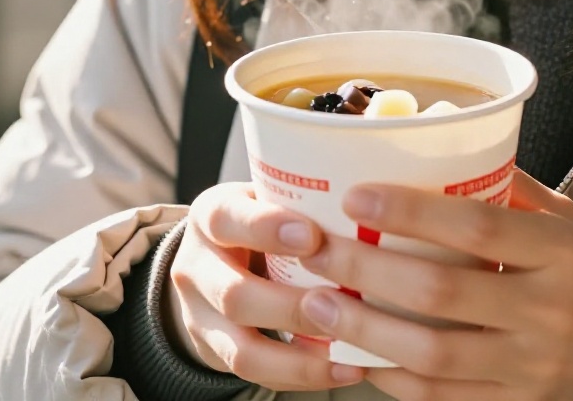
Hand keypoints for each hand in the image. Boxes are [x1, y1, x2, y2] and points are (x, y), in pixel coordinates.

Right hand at [165, 182, 365, 391]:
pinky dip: (302, 375)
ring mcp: (199, 316)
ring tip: (349, 356)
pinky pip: (256, 374)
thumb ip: (304, 201)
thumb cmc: (261, 220)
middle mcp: (196, 268)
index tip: (313, 236)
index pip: (226, 219)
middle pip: (233, 296)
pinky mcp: (215, 352)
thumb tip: (377, 205)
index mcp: (209, 217)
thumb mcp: (267, 197)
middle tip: (341, 306)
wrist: (214, 259)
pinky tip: (344, 369)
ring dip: (300, 358)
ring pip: (242, 350)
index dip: (266, 229)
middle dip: (291, 307)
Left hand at [296, 171, 572, 400]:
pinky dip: (392, 379)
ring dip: (366, 330)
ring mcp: (533, 367)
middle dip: (366, 272)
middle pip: (441, 293)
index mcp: (561, 252)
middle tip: (315, 251)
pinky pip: (443, 399)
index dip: (412, 213)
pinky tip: (355, 354)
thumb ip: (507, 189)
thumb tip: (433, 147)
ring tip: (317, 304)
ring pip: (433, 355)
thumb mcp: (564, 220)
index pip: (479, 228)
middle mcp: (548, 311)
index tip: (356, 197)